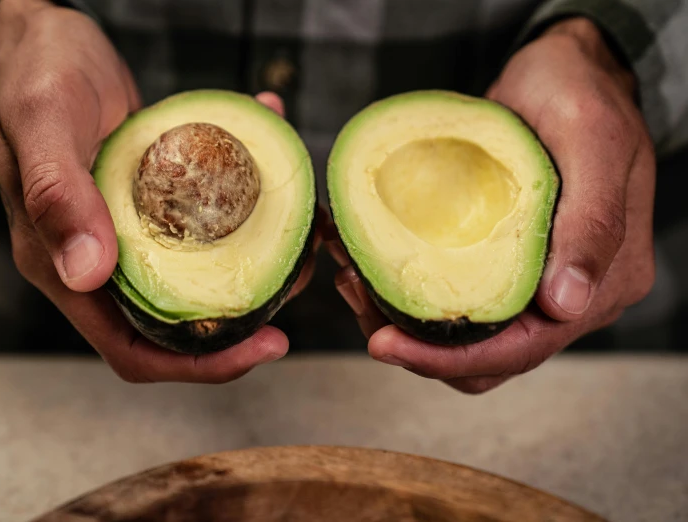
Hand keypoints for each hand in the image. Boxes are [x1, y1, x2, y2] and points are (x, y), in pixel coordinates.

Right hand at [0, 0, 310, 381]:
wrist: (42, 40)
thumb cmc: (35, 73)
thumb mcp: (43, 121)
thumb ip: (58, 195)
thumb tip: (87, 274)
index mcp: (61, 266)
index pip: (132, 350)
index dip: (199, 366)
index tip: (264, 348)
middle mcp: (97, 263)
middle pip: (178, 325)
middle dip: (244, 319)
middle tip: (298, 280)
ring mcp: (127, 235)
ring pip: (199, 276)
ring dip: (255, 261)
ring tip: (301, 232)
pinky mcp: (152, 205)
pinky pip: (204, 221)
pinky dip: (243, 200)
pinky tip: (272, 159)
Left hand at [329, 17, 655, 392]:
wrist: (566, 70)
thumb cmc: (581, 93)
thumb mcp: (593, 139)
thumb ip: (590, 222)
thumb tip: (566, 305)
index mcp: (602, 283)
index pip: (522, 349)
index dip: (449, 359)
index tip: (384, 343)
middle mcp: (567, 296)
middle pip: (484, 358)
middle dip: (414, 344)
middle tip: (356, 297)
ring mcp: (532, 282)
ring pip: (461, 336)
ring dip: (402, 319)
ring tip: (353, 277)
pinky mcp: (501, 264)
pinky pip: (453, 298)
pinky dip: (407, 291)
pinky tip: (371, 261)